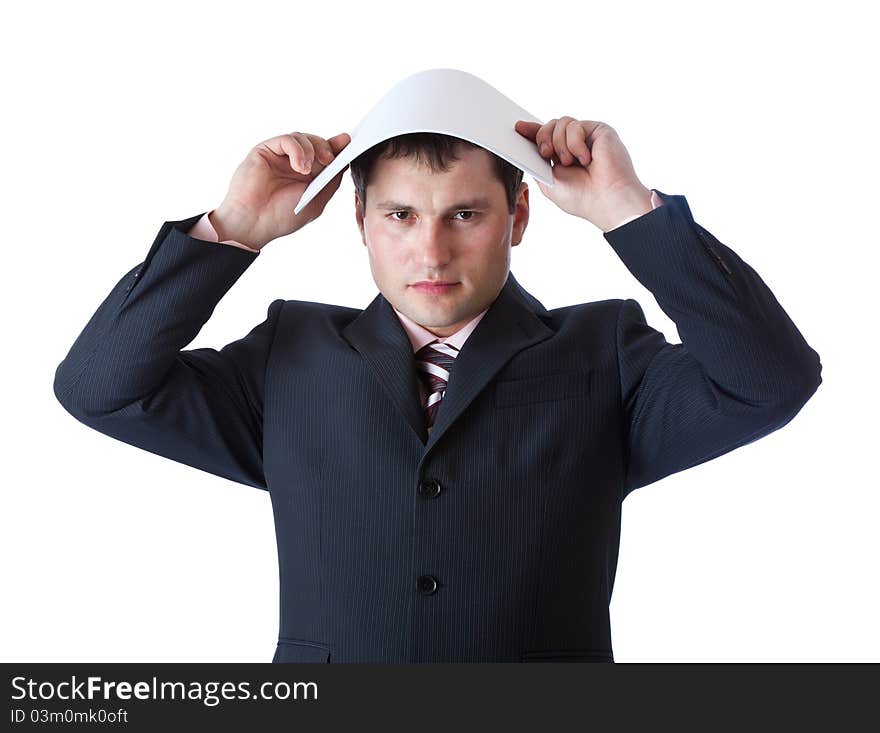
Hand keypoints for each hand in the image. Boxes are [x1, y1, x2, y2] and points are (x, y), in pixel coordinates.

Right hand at [212, 131, 351, 248]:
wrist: (253, 223)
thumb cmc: (281, 217)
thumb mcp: (317, 201)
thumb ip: (331, 181)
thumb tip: (344, 161)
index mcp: (308, 176)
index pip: (326, 155)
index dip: (337, 147)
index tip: (348, 142)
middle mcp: (294, 164)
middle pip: (316, 142)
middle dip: (326, 147)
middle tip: (330, 159)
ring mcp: (280, 156)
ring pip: (301, 137)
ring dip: (310, 150)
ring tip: (306, 170)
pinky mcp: (265, 150)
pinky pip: (286, 139)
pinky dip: (296, 149)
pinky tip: (298, 166)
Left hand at [514, 117, 652, 230]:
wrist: (606, 199)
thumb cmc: (581, 197)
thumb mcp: (548, 182)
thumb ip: (536, 163)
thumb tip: (525, 144)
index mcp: (560, 157)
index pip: (543, 137)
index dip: (530, 131)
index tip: (518, 127)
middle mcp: (573, 145)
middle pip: (548, 125)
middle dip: (542, 138)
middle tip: (546, 154)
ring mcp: (586, 136)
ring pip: (561, 123)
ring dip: (560, 145)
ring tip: (571, 162)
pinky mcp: (598, 130)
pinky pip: (575, 126)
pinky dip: (576, 144)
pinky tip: (586, 158)